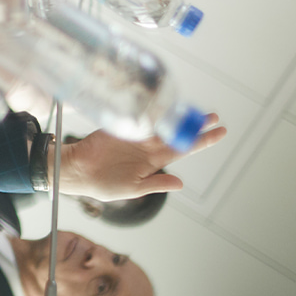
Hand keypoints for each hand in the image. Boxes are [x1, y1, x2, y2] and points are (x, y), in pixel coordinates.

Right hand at [56, 113, 225, 200]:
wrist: (77, 170)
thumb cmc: (102, 184)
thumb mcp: (133, 189)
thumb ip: (156, 184)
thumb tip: (180, 183)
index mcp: (153, 163)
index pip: (184, 149)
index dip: (202, 141)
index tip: (219, 133)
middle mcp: (148, 147)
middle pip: (177, 133)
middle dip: (195, 125)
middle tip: (213, 117)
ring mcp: (136, 136)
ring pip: (163, 123)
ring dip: (179, 116)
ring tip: (197, 111)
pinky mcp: (122, 126)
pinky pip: (141, 117)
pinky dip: (155, 112)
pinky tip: (169, 106)